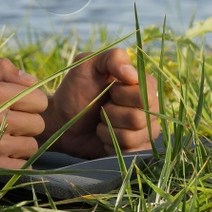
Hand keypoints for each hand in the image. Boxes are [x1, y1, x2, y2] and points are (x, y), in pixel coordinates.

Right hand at [0, 58, 48, 168]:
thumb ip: (2, 68)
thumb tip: (33, 81)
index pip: (39, 99)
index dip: (30, 101)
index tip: (17, 103)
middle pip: (38, 123)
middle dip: (26, 121)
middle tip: (8, 120)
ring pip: (32, 145)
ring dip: (21, 142)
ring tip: (3, 136)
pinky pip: (23, 164)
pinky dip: (15, 160)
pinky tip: (0, 151)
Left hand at [41, 48, 159, 158]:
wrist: (61, 121)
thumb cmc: (74, 91)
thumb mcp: (86, 65)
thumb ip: (111, 58)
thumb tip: (132, 74)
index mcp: (143, 85)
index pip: (146, 94)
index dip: (123, 94)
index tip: (109, 89)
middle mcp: (150, 109)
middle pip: (139, 118)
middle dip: (111, 114)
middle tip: (101, 108)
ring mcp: (146, 132)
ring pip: (134, 137)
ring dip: (108, 130)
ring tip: (100, 123)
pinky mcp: (138, 151)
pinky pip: (131, 153)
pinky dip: (111, 145)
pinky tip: (104, 138)